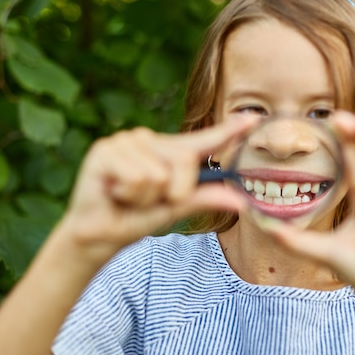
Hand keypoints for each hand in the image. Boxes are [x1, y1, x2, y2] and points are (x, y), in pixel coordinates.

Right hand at [57, 115, 256, 266]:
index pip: (204, 140)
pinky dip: (130, 195)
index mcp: (169, 153)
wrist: (99, 236)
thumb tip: (240, 201)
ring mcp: (126, 141)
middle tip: (147, 200)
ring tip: (127, 196)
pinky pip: (139, 178)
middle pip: (185, 160)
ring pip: (160, 174)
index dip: (230, 130)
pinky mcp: (106, 150)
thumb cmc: (136, 218)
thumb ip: (204, 198)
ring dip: (147, 197)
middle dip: (172, 191)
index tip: (256, 118)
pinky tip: (113, 192)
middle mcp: (149, 139)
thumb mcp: (176, 208)